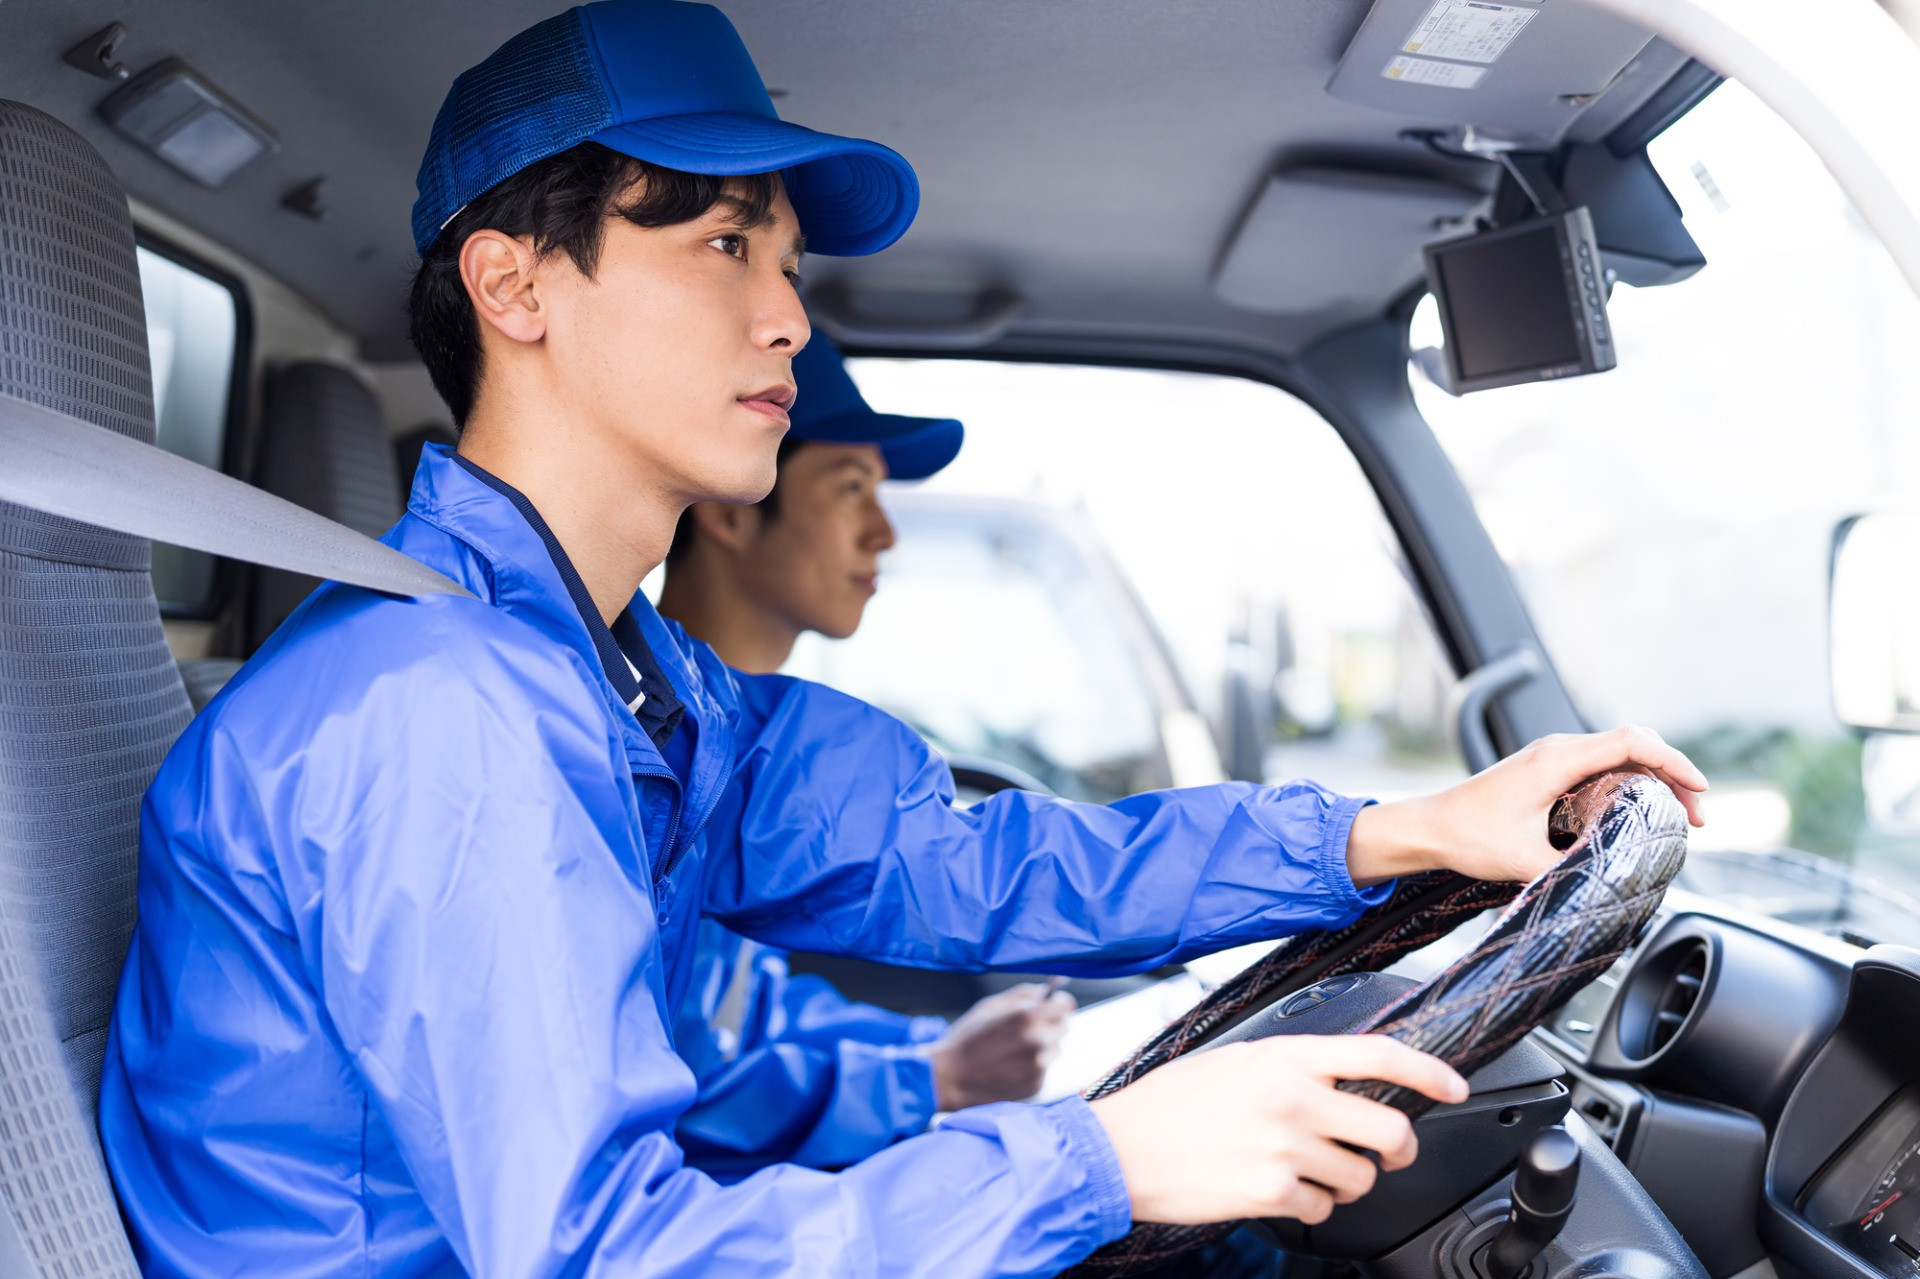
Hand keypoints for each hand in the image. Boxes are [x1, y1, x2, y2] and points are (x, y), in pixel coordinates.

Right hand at [931, 980, 1075, 1109]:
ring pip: (1055, 1049)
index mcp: (1028, 1017)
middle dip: (1049, 1024)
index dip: (1058, 1003)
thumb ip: (1023, 995)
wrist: (951, 1078)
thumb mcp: (990, 1006)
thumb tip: (1048, 990)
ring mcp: (1039, 1067)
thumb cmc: (967, 1039)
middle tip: (1027, 1028)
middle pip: (1063, 1027)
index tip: (1052, 1005)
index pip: (1066, 1005)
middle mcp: (1038, 1042)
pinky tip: (1011, 1066)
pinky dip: (1033, 1066)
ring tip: (1014, 1050)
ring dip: (1043, 1046)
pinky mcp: (1036, 1085)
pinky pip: (1044, 1068)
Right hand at [1089, 1035, 1466, 1224]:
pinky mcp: (1272, 1191)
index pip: (1378, 1052)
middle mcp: (1292, 1097)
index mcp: (1284, 1055)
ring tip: (1307, 1172)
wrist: (1119, 1147)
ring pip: (1360, 1176)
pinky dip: (1309, 1207)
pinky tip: (1277, 1191)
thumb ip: (1289, 1066)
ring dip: (1344, 1182)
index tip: (1455, 1084)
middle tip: (1387, 1154)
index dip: (1428, 1070)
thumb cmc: (1168, 1103)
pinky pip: (1323, 1209)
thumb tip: (1340, 1079)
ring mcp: (1284, 1146)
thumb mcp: (1234, 1060)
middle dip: (1398, 1149)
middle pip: (1389, 1127)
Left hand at [1346, 725, 1708, 885]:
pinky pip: (1599, 766)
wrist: (1426, 827)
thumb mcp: (1526, 861)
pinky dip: (1628, 783)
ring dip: (1652, 781)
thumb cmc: (1467, 837)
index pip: (1632, 742)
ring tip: (1677, 820)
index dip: (1674, 762)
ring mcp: (1551, 758)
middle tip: (1696, 819)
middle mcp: (1557, 750)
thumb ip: (1576, 871)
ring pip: (1619, 755)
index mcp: (1556, 760)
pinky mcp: (1546, 772)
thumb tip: (1618, 885)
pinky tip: (1638, 814)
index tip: (1699, 791)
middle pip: (1634, 746)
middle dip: (1673, 777)